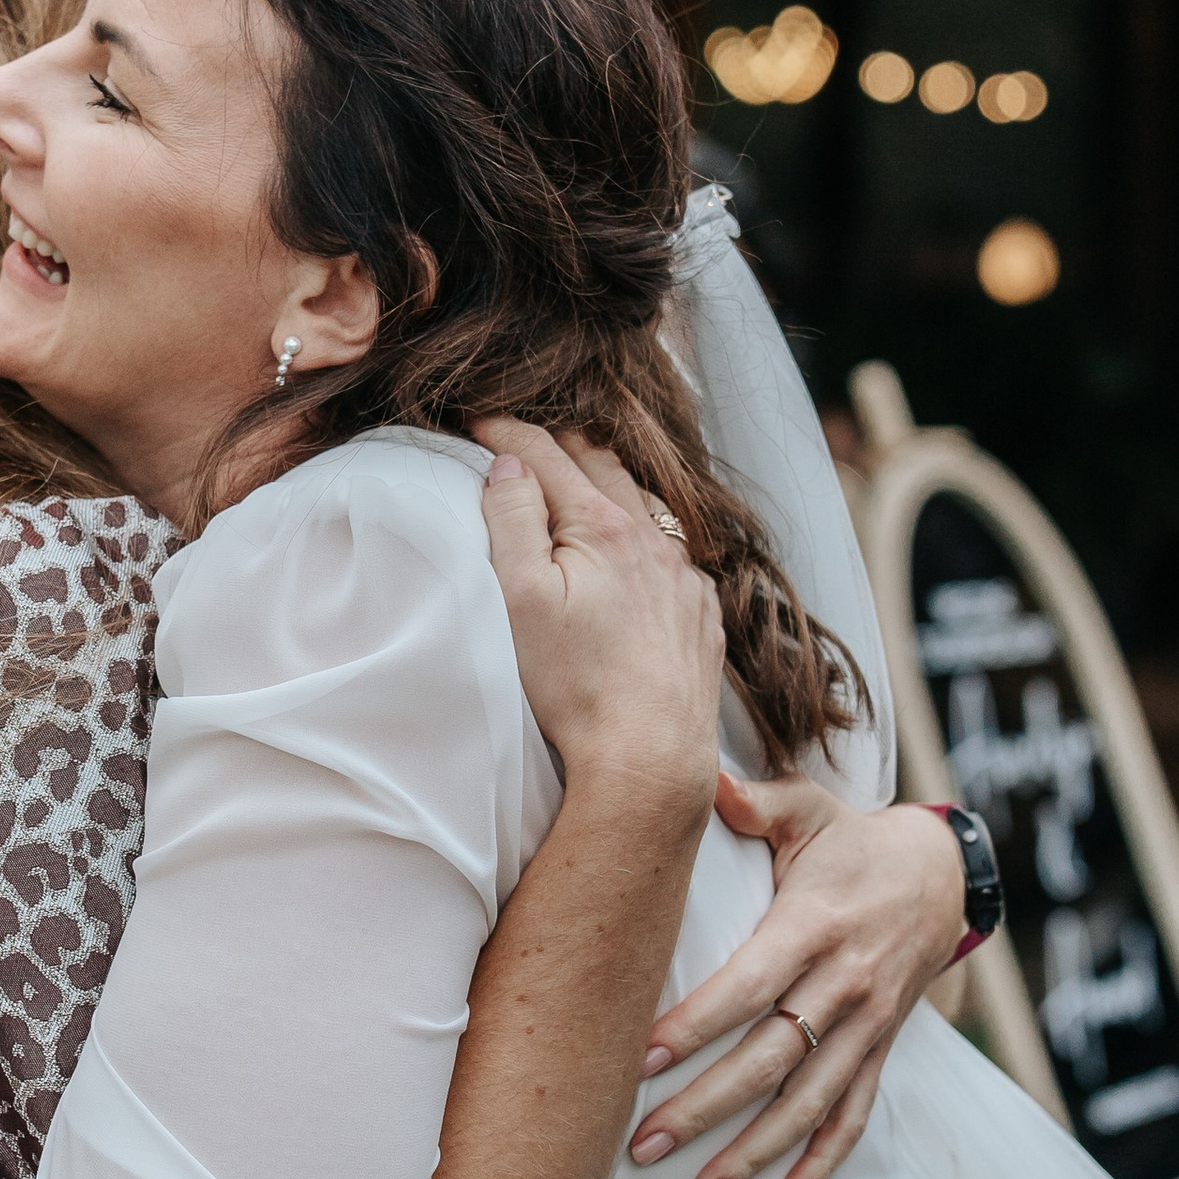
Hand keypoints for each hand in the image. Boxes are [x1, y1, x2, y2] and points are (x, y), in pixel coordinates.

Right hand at [476, 419, 721, 816]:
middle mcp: (653, 541)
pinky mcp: (701, 614)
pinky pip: (673, 553)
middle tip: (522, 442)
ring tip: (578, 485)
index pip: (547, 455)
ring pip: (645, 506)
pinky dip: (644, 536)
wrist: (650, 757)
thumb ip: (510, 520)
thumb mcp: (518, 598)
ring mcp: (684, 577)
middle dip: (558, 446)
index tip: (476, 421)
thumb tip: (508, 466)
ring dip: (607, 487)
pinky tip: (633, 553)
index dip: (506, 431)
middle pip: (602, 466)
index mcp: (603, 527)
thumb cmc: (575, 685)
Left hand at [628, 788, 962, 1178]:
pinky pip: (854, 1115)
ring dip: (754, 1152)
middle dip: (705, 1107)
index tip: (642, 1058)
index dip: (697, 1025)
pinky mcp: (882, 1050)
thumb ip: (757, 802)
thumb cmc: (851, 842)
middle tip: (643, 1145)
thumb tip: (699, 780)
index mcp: (816, 926)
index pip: (750, 985)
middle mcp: (845, 985)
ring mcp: (868, 1025)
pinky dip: (823, 1163)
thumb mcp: (809, 812)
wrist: (942, 875)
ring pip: (809, 1101)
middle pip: (771, 1058)